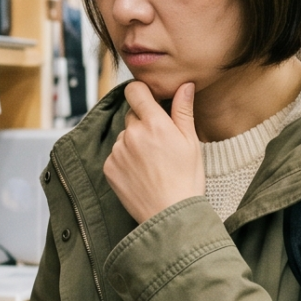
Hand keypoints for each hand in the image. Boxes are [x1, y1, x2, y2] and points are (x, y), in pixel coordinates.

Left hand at [103, 82, 205, 222]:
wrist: (170, 215)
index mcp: (154, 123)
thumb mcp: (191, 142)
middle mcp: (132, 134)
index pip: (135, 91)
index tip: (149, 101)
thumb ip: (183, 110)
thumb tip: (185, 85)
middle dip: (143, 124)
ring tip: (152, 165)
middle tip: (160, 145)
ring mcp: (118, 151)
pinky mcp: (109, 167)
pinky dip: (125, 161)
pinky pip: (115, 155)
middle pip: (132, 116)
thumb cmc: (186, 179)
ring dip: (134, 144)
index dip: (141, 93)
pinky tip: (141, 175)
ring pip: (124, 137)